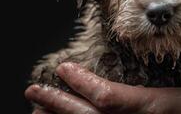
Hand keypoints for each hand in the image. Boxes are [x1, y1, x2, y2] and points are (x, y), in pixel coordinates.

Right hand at [25, 62, 180, 113]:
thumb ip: (139, 108)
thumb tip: (115, 101)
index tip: (45, 112)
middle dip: (53, 111)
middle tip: (31, 96)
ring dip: (59, 101)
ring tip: (38, 89)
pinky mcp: (150, 107)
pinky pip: (110, 97)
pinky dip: (85, 84)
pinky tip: (67, 72)